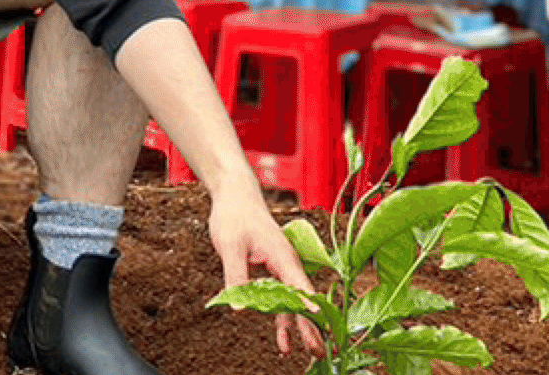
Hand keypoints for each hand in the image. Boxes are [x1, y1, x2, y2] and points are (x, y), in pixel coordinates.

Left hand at [206, 189, 321, 354]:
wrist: (235, 197)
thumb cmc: (235, 216)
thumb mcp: (231, 247)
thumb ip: (236, 276)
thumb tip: (239, 308)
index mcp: (281, 255)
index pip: (299, 284)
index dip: (308, 304)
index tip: (318, 322)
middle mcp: (286, 264)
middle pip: (302, 299)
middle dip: (311, 325)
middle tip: (318, 349)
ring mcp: (280, 269)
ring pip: (292, 303)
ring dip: (299, 327)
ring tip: (308, 352)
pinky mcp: (271, 272)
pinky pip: (279, 299)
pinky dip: (282, 319)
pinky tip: (282, 339)